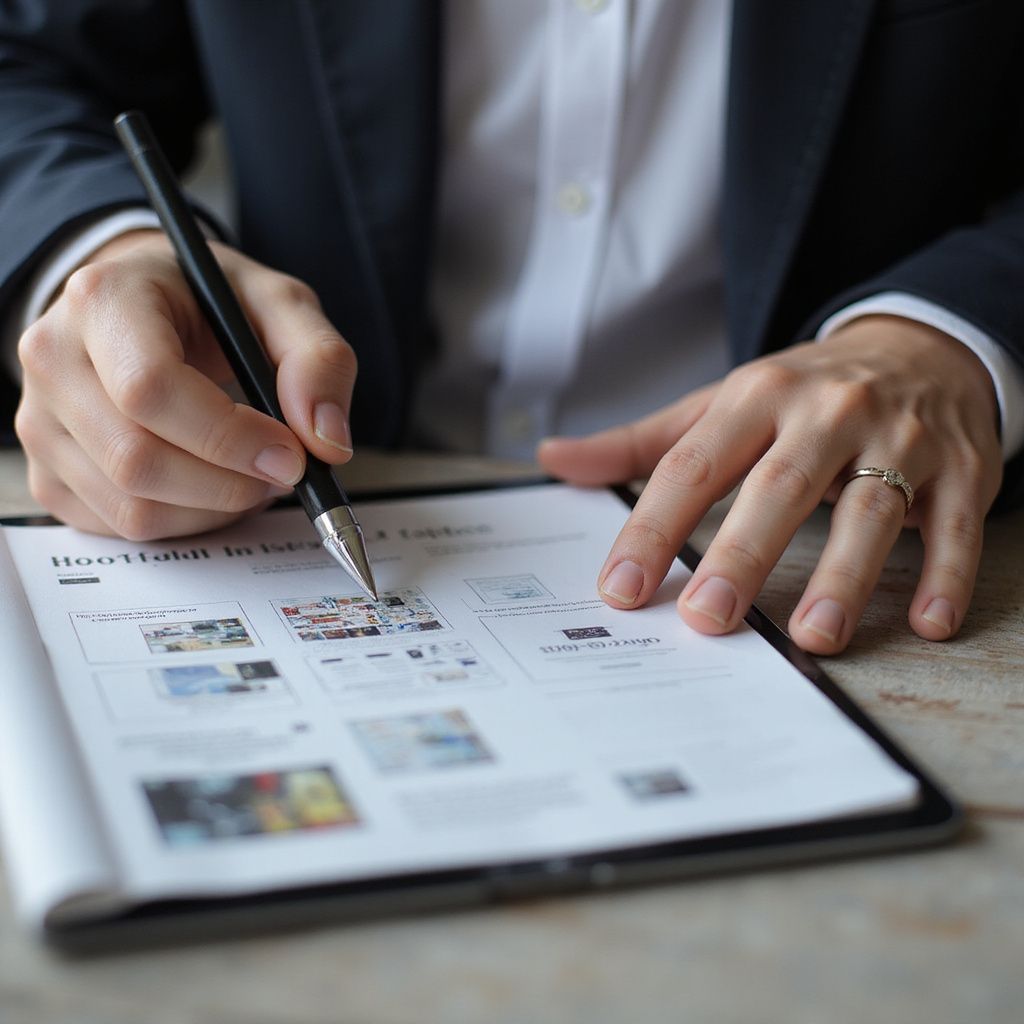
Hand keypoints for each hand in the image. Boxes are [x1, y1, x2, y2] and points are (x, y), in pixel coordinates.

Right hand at [15, 230, 356, 538]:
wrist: (149, 305)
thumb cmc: (209, 304)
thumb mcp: (280, 304)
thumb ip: (318, 360)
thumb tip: (327, 441)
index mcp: (103, 300)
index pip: (151, 389)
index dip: (229, 438)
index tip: (291, 454)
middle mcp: (54, 359)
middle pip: (138, 460)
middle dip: (231, 484)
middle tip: (283, 471)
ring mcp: (41, 421)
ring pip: (133, 508)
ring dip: (215, 509)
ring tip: (252, 474)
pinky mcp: (48, 472)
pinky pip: (121, 528)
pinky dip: (186, 522)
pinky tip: (212, 486)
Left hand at [538, 316, 1002, 653]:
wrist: (919, 346)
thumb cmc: (801, 392)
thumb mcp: (720, 403)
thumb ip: (640, 442)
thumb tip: (553, 459)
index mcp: (757, 395)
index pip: (694, 464)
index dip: (654, 526)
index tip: (620, 586)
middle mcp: (827, 412)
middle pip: (780, 486)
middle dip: (742, 553)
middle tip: (706, 619)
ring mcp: (900, 438)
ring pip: (871, 509)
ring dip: (844, 575)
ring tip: (812, 636)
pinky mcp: (961, 466)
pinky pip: (956, 523)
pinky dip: (947, 571)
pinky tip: (928, 623)